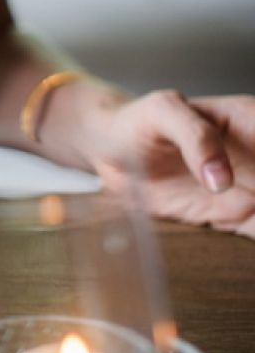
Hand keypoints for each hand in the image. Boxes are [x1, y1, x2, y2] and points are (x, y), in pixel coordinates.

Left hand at [93, 91, 254, 236]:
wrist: (111, 149)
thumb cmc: (139, 121)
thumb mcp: (162, 113)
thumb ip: (195, 137)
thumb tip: (221, 179)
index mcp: (251, 121)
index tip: (254, 195)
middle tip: (249, 210)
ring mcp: (251, 188)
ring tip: (246, 218)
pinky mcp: (234, 216)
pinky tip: (248, 238)